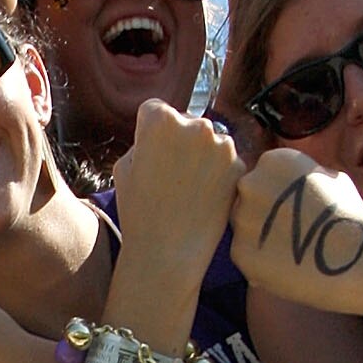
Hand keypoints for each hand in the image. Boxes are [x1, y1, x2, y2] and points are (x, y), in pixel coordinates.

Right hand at [108, 101, 240, 299]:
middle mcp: (194, 124)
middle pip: (186, 123)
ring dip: (202, 156)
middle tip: (171, 175)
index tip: (151, 154)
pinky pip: (226, 161)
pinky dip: (218, 174)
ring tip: (188, 189)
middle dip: (180, 142)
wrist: (169, 252)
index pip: (155, 109)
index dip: (150, 132)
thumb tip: (163, 132)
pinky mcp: (239, 165)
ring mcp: (221, 144)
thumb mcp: (124, 168)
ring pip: (210, 141)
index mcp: (160, 120)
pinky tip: (204, 197)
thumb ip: (143, 140)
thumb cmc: (139, 212)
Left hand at [230, 147, 362, 311]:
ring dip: (260, 239)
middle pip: (247, 200)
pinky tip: (286, 268)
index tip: (296, 210)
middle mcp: (250, 183)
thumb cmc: (350, 217)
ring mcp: (241, 217)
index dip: (279, 195)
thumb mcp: (333, 180)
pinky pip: (244, 255)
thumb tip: (302, 181)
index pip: (264, 177)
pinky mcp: (238, 250)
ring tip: (291, 252)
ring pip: (243, 228)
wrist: (352, 255)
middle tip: (290, 233)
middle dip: (264, 215)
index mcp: (274, 161)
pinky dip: (260, 263)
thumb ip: (307, 177)